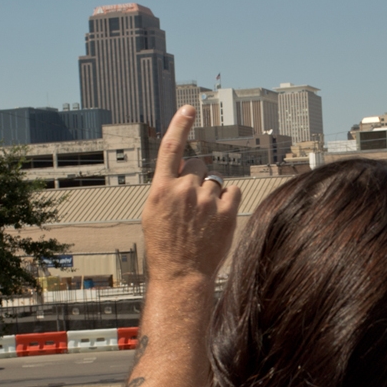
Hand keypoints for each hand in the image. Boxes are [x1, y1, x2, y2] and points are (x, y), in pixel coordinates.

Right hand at [142, 105, 240, 281]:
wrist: (181, 276)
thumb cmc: (165, 247)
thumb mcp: (153, 214)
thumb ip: (167, 188)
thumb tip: (185, 169)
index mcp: (161, 189)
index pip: (171, 148)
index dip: (180, 125)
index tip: (188, 109)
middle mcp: (183, 190)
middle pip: (198, 167)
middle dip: (197, 181)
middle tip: (192, 208)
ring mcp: (206, 200)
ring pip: (215, 182)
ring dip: (212, 195)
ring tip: (203, 220)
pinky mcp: (226, 211)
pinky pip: (233, 192)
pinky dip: (228, 201)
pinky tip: (218, 219)